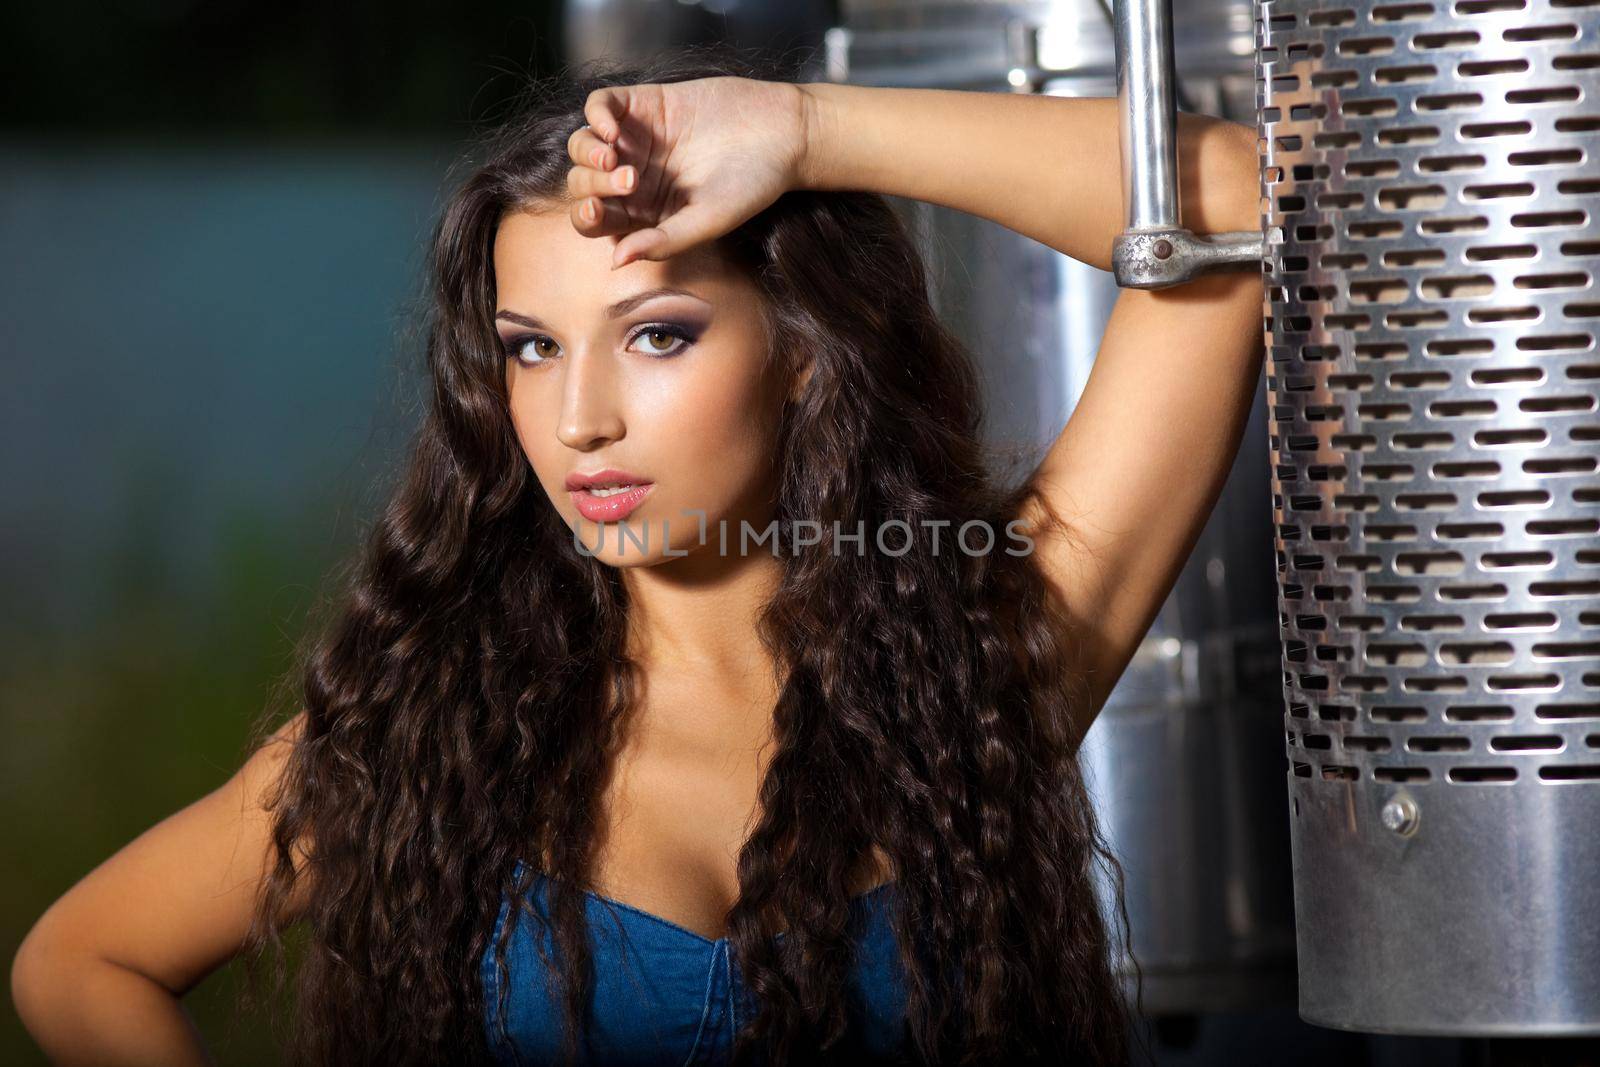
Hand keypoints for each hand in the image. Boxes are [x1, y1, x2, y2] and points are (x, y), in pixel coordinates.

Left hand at [565, 77, 811, 268]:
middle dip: (593, 185)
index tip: (597, 211)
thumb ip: (664, 241)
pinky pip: (599, 105)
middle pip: (583, 184)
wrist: (783, 134)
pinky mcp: (642, 103)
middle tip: (629, 180)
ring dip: (588, 154)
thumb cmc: (752, 185)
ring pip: (582, 146)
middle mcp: (632, 178)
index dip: (586, 217)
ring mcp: (634, 139)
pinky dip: (596, 116)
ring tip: (615, 157)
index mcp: (642, 214)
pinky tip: (613, 129)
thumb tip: (616, 260)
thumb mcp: (709, 220)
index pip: (595, 220)